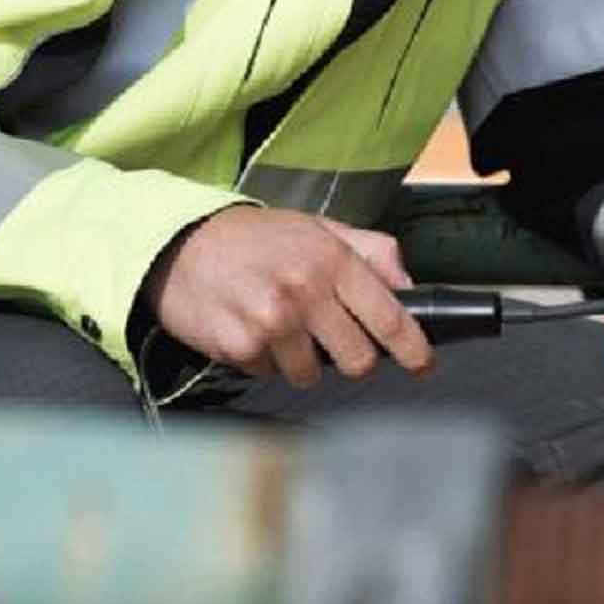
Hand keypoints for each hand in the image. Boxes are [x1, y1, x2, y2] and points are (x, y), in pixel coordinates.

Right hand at [141, 206, 433, 387]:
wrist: (180, 242)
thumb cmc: (254, 237)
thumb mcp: (318, 227)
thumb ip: (371, 251)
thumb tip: (408, 283)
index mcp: (331, 259)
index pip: (387, 316)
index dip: (413, 348)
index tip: (423, 365)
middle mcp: (304, 291)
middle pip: (357, 360)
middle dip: (352, 358)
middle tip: (332, 340)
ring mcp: (271, 322)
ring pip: (312, 375)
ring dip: (302, 360)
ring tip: (281, 326)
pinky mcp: (239, 346)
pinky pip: (270, 374)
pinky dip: (265, 359)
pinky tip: (252, 328)